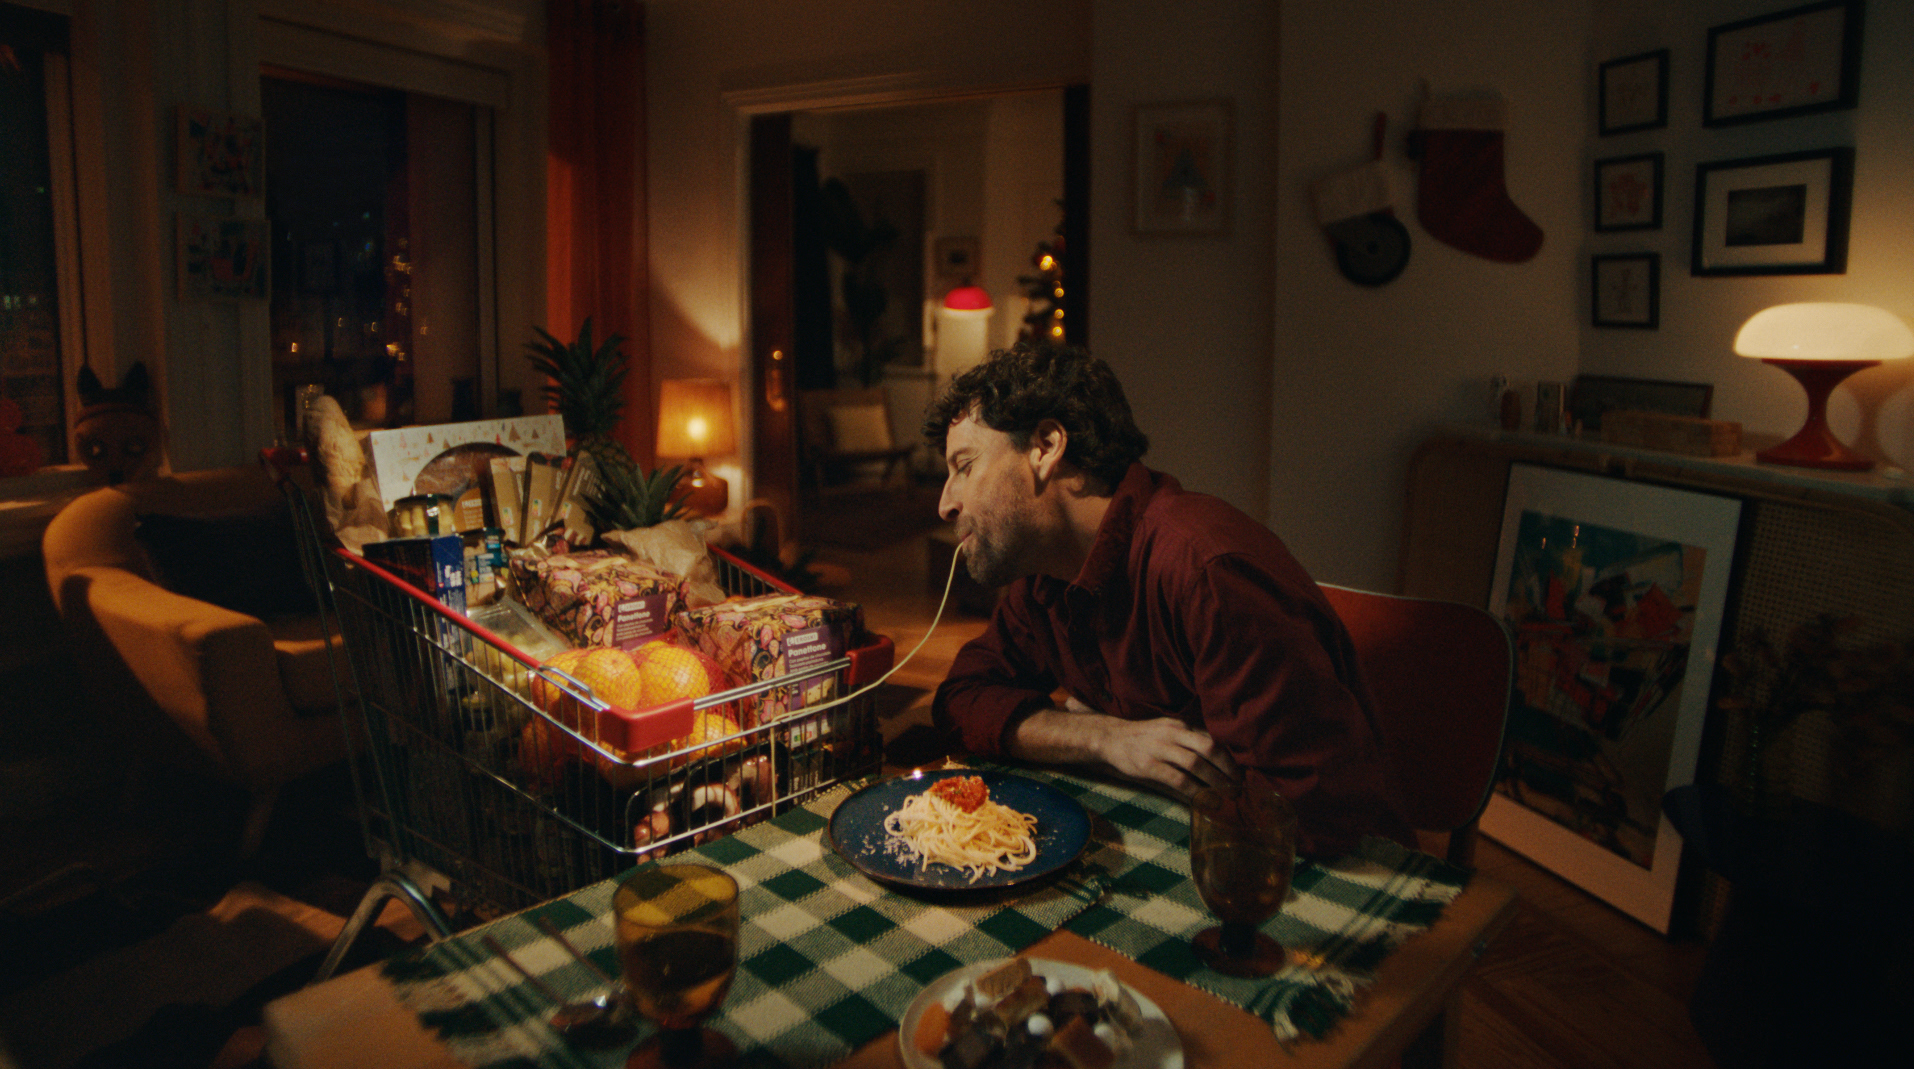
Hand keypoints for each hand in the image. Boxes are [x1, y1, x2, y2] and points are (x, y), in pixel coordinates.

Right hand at [1012, 697, 1240, 800]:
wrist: (1109, 738)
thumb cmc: (1142, 738)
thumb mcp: (1167, 731)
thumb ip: (1188, 741)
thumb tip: (1216, 760)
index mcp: (1180, 725)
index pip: (1211, 738)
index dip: (1229, 757)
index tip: (1240, 773)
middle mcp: (1172, 733)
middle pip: (1208, 747)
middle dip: (1227, 768)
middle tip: (1238, 786)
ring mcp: (1160, 749)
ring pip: (1195, 763)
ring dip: (1215, 781)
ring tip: (1226, 796)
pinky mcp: (1148, 765)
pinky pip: (1177, 779)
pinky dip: (1194, 791)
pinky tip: (1203, 801)